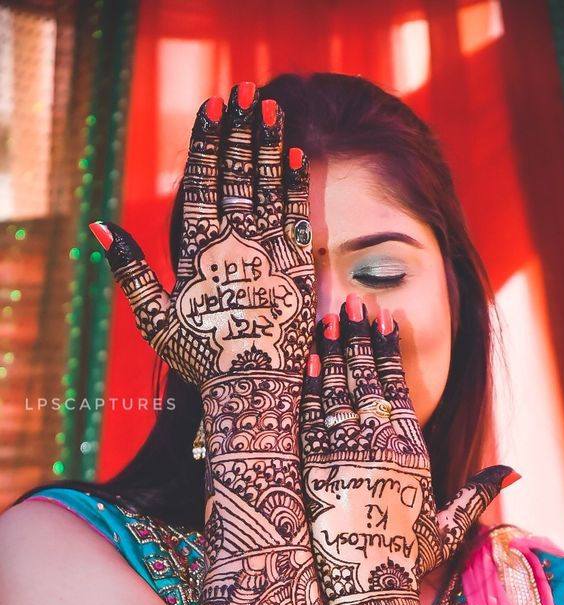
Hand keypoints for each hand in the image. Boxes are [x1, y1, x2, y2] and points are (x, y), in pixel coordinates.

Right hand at [90, 82, 314, 392]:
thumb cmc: (199, 359)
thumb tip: (102, 226)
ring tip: (272, 107)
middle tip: (246, 91)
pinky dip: (295, 186)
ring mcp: (269, 255)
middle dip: (241, 130)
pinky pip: (297, 218)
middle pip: (238, 175)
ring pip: (270, 188)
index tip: (212, 108)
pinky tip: (296, 156)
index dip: (207, 143)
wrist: (251, 390)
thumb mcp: (154, 319)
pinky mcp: (298, 271)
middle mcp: (235, 245)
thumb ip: (130, 270)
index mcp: (198, 251)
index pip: (202, 184)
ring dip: (269, 144)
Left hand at [300, 297, 514, 602]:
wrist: (366, 587)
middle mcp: (377, 444)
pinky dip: (309, 384)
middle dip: (360, 337)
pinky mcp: (312, 466)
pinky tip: (308, 358)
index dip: (390, 351)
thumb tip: (517, 471)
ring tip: (330, 317)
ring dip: (334, 350)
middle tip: (353, 304)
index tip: (385, 321)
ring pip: (336, 389)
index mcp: (410, 451)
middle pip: (366, 378)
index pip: (398, 387)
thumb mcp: (450, 525)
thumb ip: (479, 492)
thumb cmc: (408, 559)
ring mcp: (342, 452)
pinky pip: (309, 415)